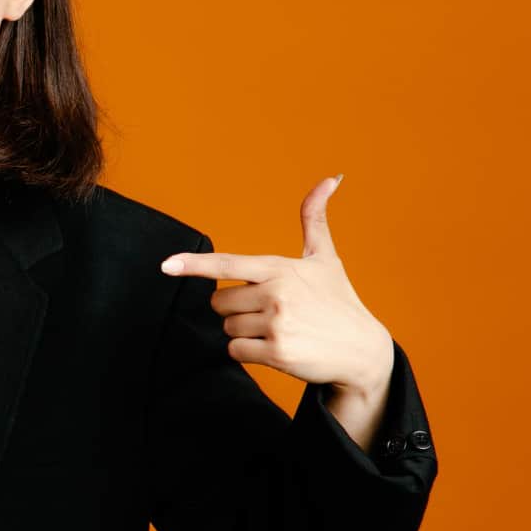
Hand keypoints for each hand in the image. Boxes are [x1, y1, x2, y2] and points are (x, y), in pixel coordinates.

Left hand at [159, 174, 393, 398]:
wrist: (364, 351)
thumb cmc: (339, 301)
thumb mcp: (326, 258)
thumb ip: (315, 219)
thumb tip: (332, 177)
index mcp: (280, 268)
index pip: (227, 264)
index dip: (194, 264)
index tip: (167, 265)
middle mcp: (276, 294)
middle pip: (220, 302)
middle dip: (237, 308)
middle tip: (271, 312)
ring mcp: (276, 324)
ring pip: (227, 327)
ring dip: (245, 331)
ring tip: (280, 329)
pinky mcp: (277, 353)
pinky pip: (235, 350)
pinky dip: (249, 352)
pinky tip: (277, 348)